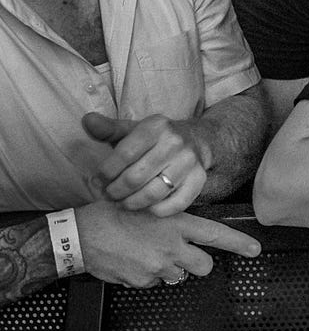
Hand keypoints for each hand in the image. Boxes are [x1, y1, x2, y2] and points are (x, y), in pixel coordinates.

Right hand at [75, 199, 259, 288]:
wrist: (80, 234)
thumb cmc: (113, 213)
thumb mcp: (149, 204)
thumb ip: (172, 217)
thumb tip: (186, 228)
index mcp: (176, 223)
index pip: (216, 235)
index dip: (239, 243)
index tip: (255, 249)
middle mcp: (171, 247)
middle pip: (203, 266)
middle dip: (199, 263)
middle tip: (185, 254)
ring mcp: (157, 267)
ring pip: (178, 275)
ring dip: (170, 268)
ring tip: (149, 252)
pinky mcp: (141, 281)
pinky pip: (153, 282)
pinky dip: (147, 275)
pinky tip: (133, 260)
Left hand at [84, 112, 209, 216]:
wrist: (197, 139)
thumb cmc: (155, 138)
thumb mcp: (132, 129)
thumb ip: (108, 128)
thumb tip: (88, 120)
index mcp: (156, 127)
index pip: (124, 154)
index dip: (105, 172)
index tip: (99, 179)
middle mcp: (175, 143)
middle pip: (135, 178)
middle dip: (115, 191)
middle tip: (108, 194)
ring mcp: (189, 162)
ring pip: (153, 194)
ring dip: (131, 203)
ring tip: (123, 202)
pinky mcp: (199, 180)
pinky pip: (175, 204)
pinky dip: (156, 210)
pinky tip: (146, 206)